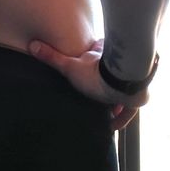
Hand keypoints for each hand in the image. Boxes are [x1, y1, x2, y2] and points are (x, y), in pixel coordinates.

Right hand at [28, 35, 149, 132]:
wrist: (123, 84)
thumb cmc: (96, 74)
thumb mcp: (71, 67)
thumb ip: (53, 57)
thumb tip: (33, 44)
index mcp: (102, 55)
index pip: (98, 47)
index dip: (94, 49)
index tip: (90, 52)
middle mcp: (118, 66)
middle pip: (111, 68)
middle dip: (104, 75)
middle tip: (95, 86)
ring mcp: (129, 81)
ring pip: (122, 87)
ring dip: (115, 96)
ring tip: (105, 107)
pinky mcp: (136, 98)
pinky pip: (129, 108)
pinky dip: (122, 116)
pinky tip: (114, 125)